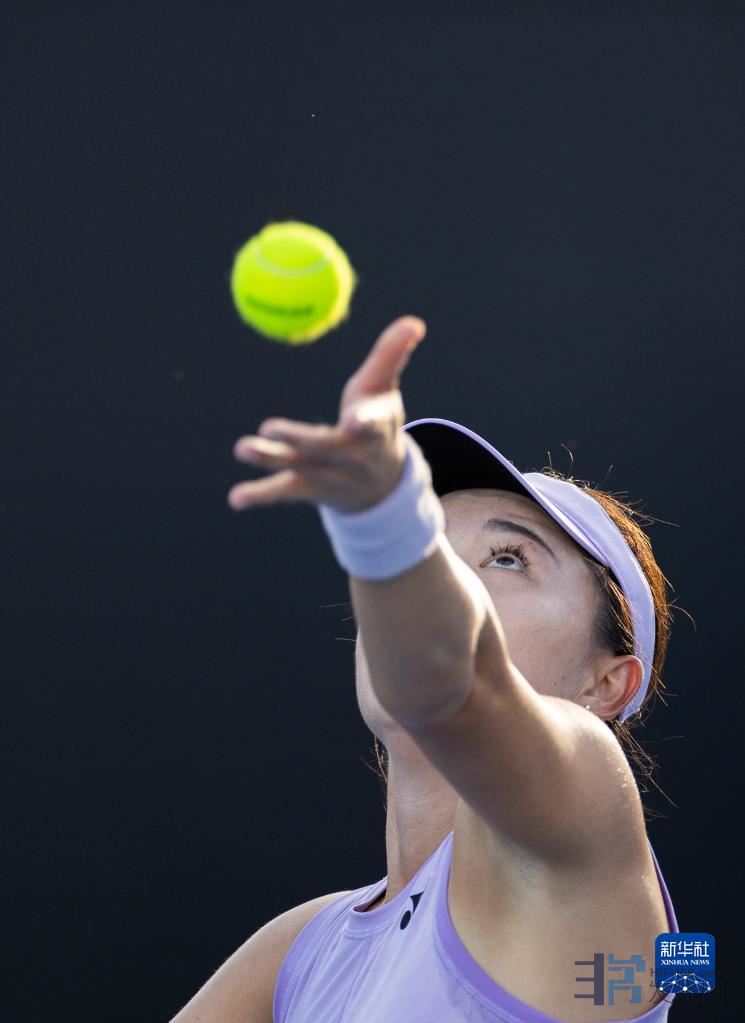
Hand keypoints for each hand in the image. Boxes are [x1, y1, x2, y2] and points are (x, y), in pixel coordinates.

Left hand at [228, 315, 426, 513]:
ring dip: (271, 460)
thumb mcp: (384, 389)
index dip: (365, 423)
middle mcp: (354, 456)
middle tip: (269, 427)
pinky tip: (237, 499)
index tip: (354, 420)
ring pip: (300, 468)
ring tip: (242, 448)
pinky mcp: (313, 490)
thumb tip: (415, 322)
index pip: (372, 425)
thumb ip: (392, 355)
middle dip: (300, 439)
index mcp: (375, 428)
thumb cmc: (378, 422)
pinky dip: (261, 495)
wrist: (384, 484)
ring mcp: (332, 476)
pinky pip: (286, 491)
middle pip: (326, 447)